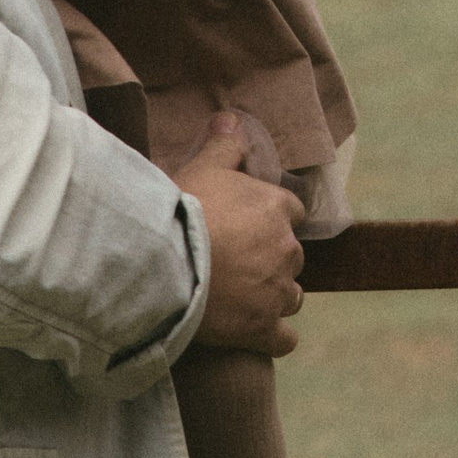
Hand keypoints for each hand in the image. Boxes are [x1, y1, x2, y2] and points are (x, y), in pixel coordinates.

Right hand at [180, 115, 305, 356]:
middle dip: (272, 261)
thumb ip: (223, 146)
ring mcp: (277, 293)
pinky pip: (285, 340)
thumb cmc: (182, 212)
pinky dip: (273, 338)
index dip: (272, 220)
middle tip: (237, 264)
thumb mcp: (201, 169)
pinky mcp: (262, 329)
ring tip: (242, 298)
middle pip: (291, 257)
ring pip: (291, 297)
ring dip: (273, 297)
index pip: (293, 212)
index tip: (249, 227)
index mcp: (278, 209)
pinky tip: (255, 335)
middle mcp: (286, 250)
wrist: (164, 266)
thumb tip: (231, 118)